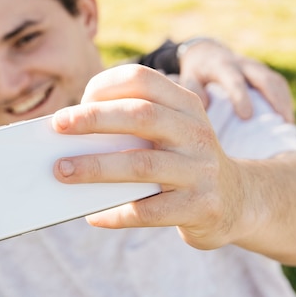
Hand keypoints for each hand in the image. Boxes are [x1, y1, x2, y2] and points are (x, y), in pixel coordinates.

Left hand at [51, 64, 245, 250]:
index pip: (142, 79)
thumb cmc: (182, 161)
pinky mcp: (200, 207)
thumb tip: (69, 140)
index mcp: (185, 105)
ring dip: (95, 167)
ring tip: (62, 171)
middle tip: (57, 125)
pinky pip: (148, 211)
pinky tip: (94, 216)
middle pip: (141, 116)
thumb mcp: (169, 132)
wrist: (238, 200)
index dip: (106, 84)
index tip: (78, 99)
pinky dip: (116, 214)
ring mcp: (200, 171)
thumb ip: (130, 129)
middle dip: (94, 119)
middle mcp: (195, 133)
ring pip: (141, 165)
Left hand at [177, 38, 294, 122]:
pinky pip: (278, 84)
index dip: (241, 97)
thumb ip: (194, 90)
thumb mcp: (187, 77)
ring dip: (283, 102)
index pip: (234, 80)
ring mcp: (255, 67)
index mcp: (221, 66)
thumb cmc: (196, 71)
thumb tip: (207, 106)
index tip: (246, 116)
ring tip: (287, 125)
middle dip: (274, 100)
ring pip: (275, 82)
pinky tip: (285, 118)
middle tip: (280, 123)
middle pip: (264, 79)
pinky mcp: (263, 72)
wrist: (206, 52)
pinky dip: (284, 100)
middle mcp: (242, 64)